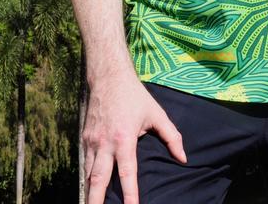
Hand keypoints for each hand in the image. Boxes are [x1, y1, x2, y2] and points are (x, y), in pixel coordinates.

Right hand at [84, 73, 186, 203]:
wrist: (108, 77)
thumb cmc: (135, 96)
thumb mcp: (157, 114)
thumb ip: (172, 137)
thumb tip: (183, 158)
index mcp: (125, 139)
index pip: (127, 174)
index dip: (130, 195)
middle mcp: (105, 143)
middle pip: (98, 180)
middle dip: (95, 200)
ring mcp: (92, 141)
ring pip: (88, 174)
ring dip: (90, 192)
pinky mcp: (84, 138)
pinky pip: (85, 163)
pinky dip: (87, 178)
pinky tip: (89, 189)